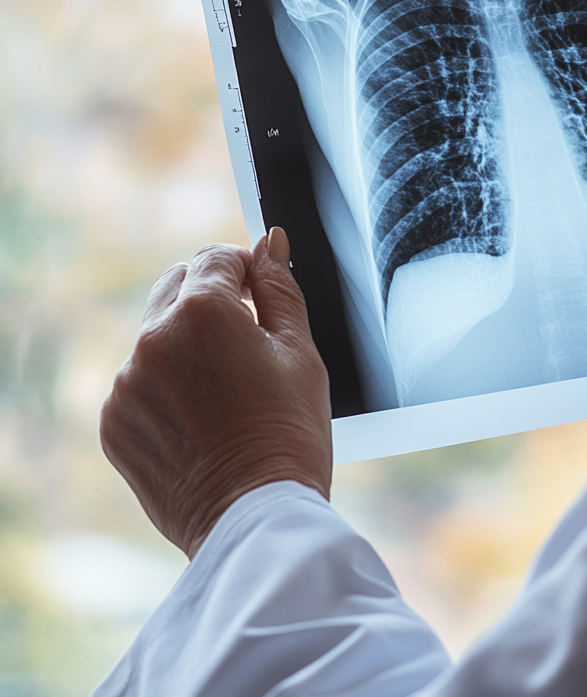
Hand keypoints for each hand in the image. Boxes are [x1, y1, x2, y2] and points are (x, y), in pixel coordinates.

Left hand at [100, 228, 331, 557]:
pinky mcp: (114, 422)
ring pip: (156, 336)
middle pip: (177, 286)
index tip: (260, 296)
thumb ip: (279, 288)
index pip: (215, 258)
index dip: (244, 271)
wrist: (257, 517)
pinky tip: (202, 418)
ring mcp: (126, 384)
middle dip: (211, 299)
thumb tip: (270, 243)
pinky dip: (166, 387)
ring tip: (227, 392)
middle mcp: (151, 340)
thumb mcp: (300, 351)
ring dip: (186, 345)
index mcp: (202, 313)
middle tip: (247, 340)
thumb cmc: (290, 433)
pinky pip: (139, 382)